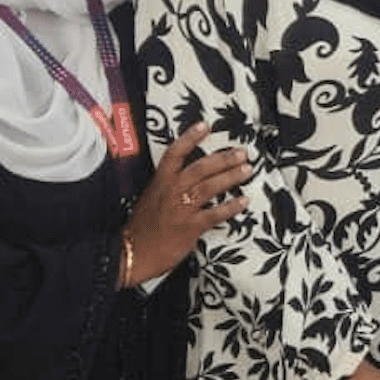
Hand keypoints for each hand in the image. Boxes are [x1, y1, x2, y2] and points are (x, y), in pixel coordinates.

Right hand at [124, 122, 250, 285]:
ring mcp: (181, 209)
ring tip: (247, 170)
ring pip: (209, 187)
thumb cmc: (142, 227)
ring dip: (230, 177)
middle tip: (242, 153)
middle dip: (223, 159)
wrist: (132, 254)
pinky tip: (243, 201)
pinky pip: (215, 214)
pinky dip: (230, 207)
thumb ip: (169, 186)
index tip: (205, 126)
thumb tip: (191, 177)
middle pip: (200, 168)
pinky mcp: (190, 227)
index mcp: (159, 182)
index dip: (189, 138)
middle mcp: (170, 191)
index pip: (174, 153)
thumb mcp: (152, 199)